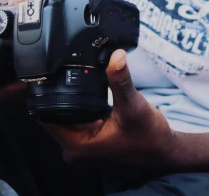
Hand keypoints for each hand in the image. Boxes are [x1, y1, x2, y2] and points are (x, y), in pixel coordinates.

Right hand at [0, 0, 39, 99]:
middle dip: (4, 89)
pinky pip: (19, 94)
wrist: (35, 16)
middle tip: (22, 85)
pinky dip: (28, 92)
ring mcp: (4, 75)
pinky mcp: (20, 82)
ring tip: (33, 85)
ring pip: (4, 94)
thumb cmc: (21, 7)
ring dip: (17, 93)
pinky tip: (40, 85)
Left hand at [43, 50, 176, 172]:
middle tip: (68, 68)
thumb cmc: (149, 137)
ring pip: (67, 116)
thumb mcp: (134, 106)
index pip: (46, 117)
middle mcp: (75, 149)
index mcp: (77, 145)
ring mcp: (83, 145)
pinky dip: (83, 105)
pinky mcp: (92, 140)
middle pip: (54, 115)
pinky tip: (93, 92)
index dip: (44, 94)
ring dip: (73, 99)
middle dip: (60, 92)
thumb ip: (121, 81)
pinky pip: (78, 119)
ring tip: (85, 78)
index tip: (49, 72)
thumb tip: (115, 55)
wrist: (164, 153)